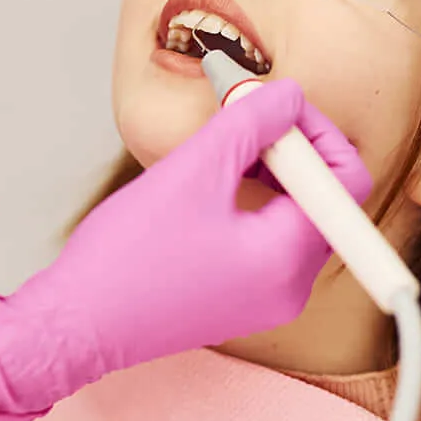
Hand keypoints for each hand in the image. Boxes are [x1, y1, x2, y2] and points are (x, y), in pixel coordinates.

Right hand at [0, 79, 371, 420]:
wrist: (75, 324)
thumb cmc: (126, 256)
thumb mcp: (194, 170)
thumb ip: (251, 123)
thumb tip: (290, 96)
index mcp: (287, 259)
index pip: (345, 180)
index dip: (315, 130)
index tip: (272, 105)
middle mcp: (291, 285)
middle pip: (324, 196)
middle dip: (288, 146)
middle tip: (245, 114)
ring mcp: (268, 295)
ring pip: (294, 212)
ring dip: (269, 167)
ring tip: (223, 143)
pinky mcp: (243, 295)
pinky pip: (269, 235)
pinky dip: (253, 197)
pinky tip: (216, 177)